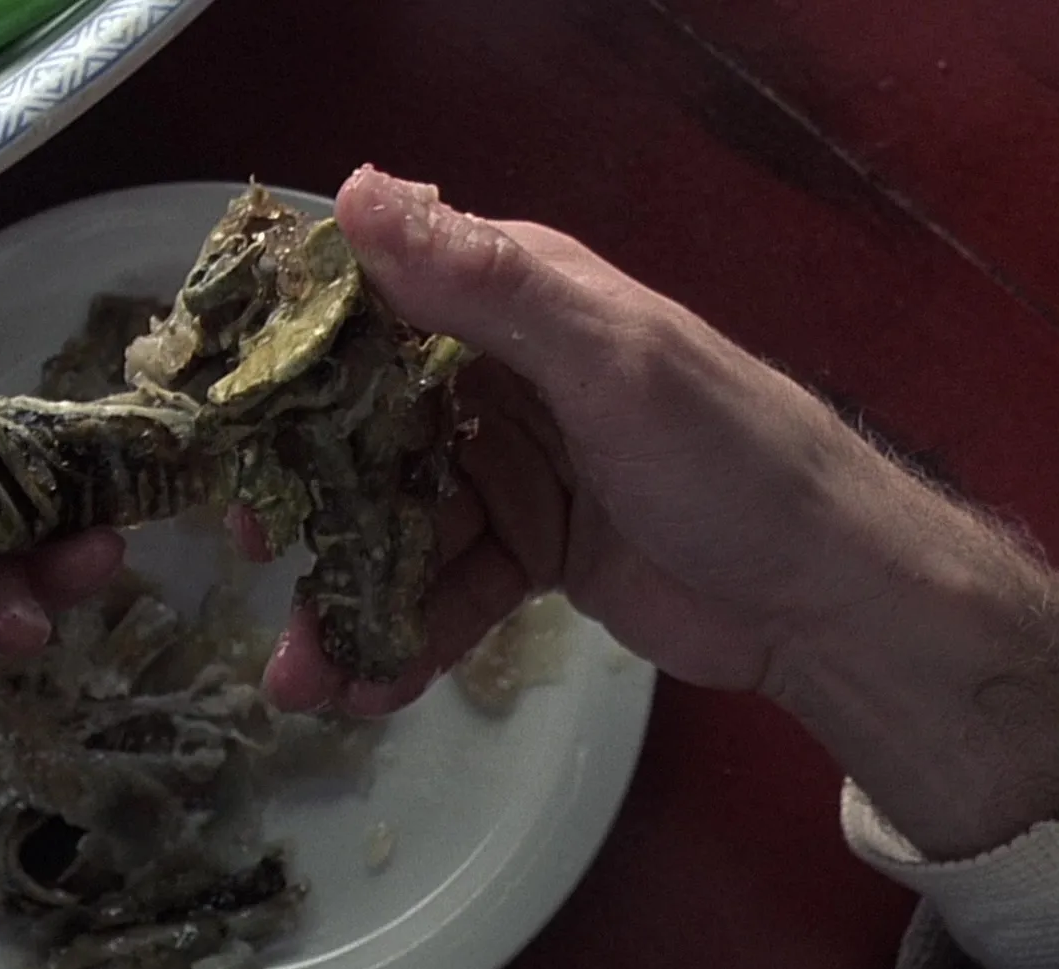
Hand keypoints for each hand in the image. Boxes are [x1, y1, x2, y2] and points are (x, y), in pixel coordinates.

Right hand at [259, 166, 1058, 858]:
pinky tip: (371, 688)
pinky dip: (406, 636)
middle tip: (256, 554)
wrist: (828, 598)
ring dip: (349, 597)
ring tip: (307, 680)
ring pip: (397, 525)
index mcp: (516, 302)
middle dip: (309, 499)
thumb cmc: (729, 457)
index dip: (293, 359)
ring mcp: (511, 469)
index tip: (230, 420)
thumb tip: (353, 189)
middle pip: (367, 429)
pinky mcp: (528, 550)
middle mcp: (500, 376)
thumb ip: (484, 283)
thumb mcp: (608, 359)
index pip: (374, 306)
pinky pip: (442, 588)